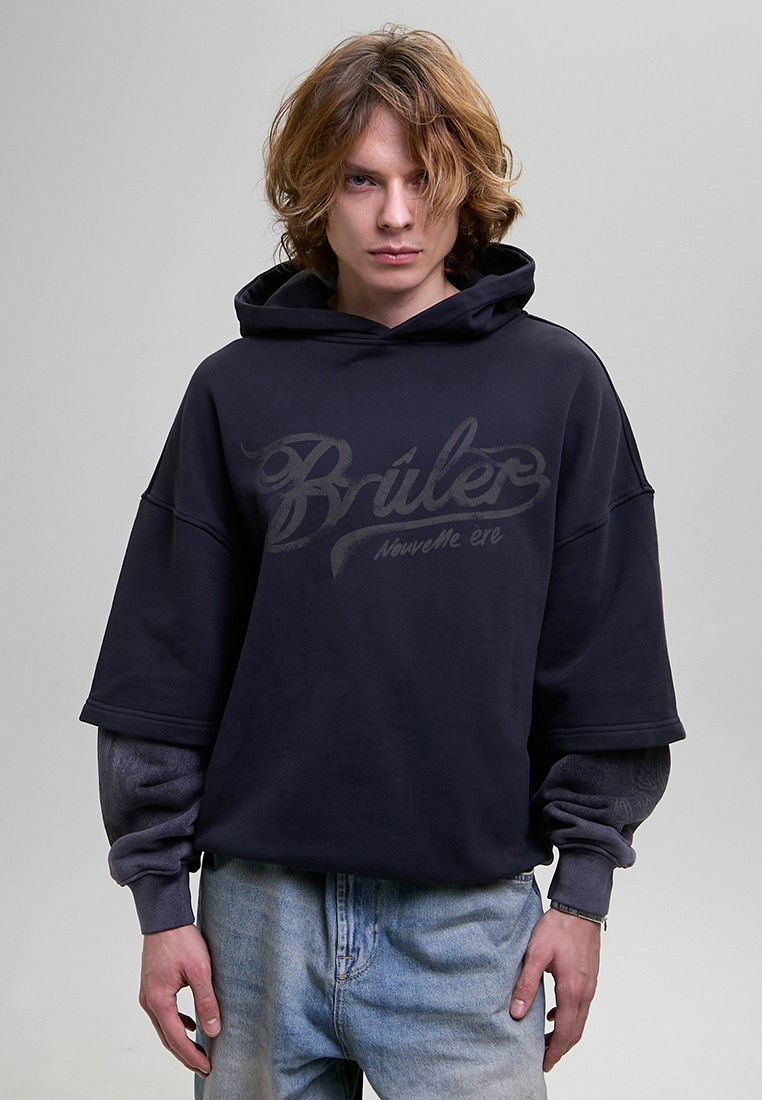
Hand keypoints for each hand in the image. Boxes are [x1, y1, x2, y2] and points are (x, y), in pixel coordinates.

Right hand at [139, 924, 221, 1077]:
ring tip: (198, 1051)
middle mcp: (149, 1001)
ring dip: (180, 1040)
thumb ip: (206, 1001)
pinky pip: (163, 1013)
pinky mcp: (152, 985)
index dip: (191, 1056)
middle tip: (203, 1067)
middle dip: (185, 1054)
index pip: (176, 1038)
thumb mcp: (200, 970)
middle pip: (167, 1037)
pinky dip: (176, 1023)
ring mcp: (148, 993)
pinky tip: (191, 1024)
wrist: (164, 918)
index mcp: (159, 1000)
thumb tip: (214, 1031)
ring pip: (164, 1026)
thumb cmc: (181, 940)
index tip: (207, 1068)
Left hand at [510, 907, 600, 1071]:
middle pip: (575, 1031)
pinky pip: (581, 1006)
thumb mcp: (536, 954)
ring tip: (546, 1040)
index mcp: (571, 990)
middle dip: (560, 1048)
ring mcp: (590, 985)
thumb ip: (526, 984)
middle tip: (544, 1058)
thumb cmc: (559, 928)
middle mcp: (585, 992)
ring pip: (580, 1020)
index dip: (554, 1051)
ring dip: (565, 1033)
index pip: (564, 1032)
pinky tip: (553, 1013)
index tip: (544, 1063)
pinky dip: (569, 1017)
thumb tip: (516, 1013)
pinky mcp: (589, 977)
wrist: (580, 908)